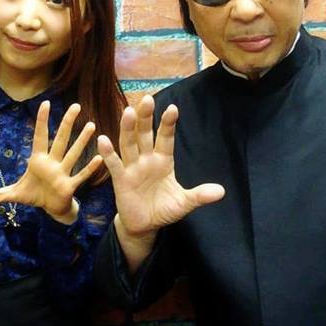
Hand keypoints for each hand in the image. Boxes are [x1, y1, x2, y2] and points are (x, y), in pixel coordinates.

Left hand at [0, 101, 100, 223]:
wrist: (50, 209)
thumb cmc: (35, 195)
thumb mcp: (14, 195)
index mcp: (38, 160)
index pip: (40, 137)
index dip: (42, 121)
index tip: (46, 103)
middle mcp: (52, 163)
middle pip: (60, 140)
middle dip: (67, 123)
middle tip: (76, 105)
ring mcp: (62, 173)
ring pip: (73, 154)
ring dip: (82, 141)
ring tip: (91, 125)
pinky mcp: (69, 186)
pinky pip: (80, 176)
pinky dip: (89, 168)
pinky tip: (99, 158)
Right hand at [97, 96, 224, 243]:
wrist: (145, 226)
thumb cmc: (163, 209)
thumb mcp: (184, 203)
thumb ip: (199, 195)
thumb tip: (221, 192)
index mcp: (163, 161)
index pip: (166, 138)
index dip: (168, 124)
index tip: (173, 108)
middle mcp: (146, 160)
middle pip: (145, 135)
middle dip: (146, 118)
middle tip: (147, 99)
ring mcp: (132, 168)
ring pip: (129, 144)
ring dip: (128, 128)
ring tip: (129, 112)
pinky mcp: (120, 180)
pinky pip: (114, 165)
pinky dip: (108, 153)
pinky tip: (103, 139)